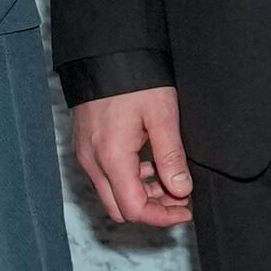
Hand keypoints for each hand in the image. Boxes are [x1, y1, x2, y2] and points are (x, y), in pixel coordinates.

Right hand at [71, 87, 192, 230]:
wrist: (104, 53)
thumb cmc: (133, 79)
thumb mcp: (162, 115)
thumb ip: (171, 157)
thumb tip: (182, 190)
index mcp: (112, 158)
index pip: (134, 209)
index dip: (163, 217)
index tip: (185, 210)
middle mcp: (93, 162)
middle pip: (120, 209)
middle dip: (152, 210)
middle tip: (179, 198)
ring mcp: (86, 155)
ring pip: (112, 194)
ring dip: (140, 195)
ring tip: (168, 178)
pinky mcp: (85, 147)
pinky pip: (105, 177)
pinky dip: (128, 180)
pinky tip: (149, 165)